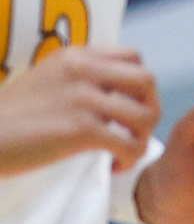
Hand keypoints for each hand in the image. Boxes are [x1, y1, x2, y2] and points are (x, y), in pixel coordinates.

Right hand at [0, 42, 158, 177]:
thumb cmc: (11, 118)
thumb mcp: (47, 81)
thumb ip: (79, 78)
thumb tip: (117, 92)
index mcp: (74, 56)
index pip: (133, 57)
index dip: (140, 85)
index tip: (127, 106)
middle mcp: (82, 70)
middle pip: (148, 81)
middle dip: (150, 109)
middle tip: (132, 132)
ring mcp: (82, 98)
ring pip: (145, 115)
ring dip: (141, 139)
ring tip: (121, 152)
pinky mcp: (81, 128)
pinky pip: (130, 144)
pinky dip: (128, 160)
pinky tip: (112, 166)